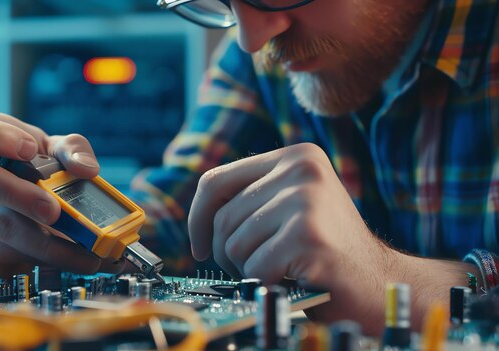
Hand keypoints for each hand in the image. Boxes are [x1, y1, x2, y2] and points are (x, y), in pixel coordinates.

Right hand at [0, 112, 123, 277]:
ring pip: (1, 229)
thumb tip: (86, 169)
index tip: (27, 150)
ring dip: (46, 245)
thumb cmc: (40, 165)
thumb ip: (73, 149)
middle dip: (22, 199)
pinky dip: (45, 262)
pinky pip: (9, 258)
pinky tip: (71, 261)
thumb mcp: (58, 147)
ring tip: (86, 254)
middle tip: (55, 211)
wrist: (35, 197)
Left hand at [189, 143, 396, 332]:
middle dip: (227, 252)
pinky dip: (266, 282)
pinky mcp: (308, 235)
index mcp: (294, 156)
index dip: (197, 218)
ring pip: (233, 243)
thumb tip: (198, 216)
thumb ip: (251, 198)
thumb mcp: (289, 206)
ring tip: (282, 269)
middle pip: (222, 217)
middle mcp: (301, 168)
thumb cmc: (325, 249)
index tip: (201, 246)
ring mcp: (306, 199)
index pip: (215, 181)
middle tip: (258, 266)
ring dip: (248, 268)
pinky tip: (292, 279)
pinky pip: (255, 267)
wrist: (379, 281)